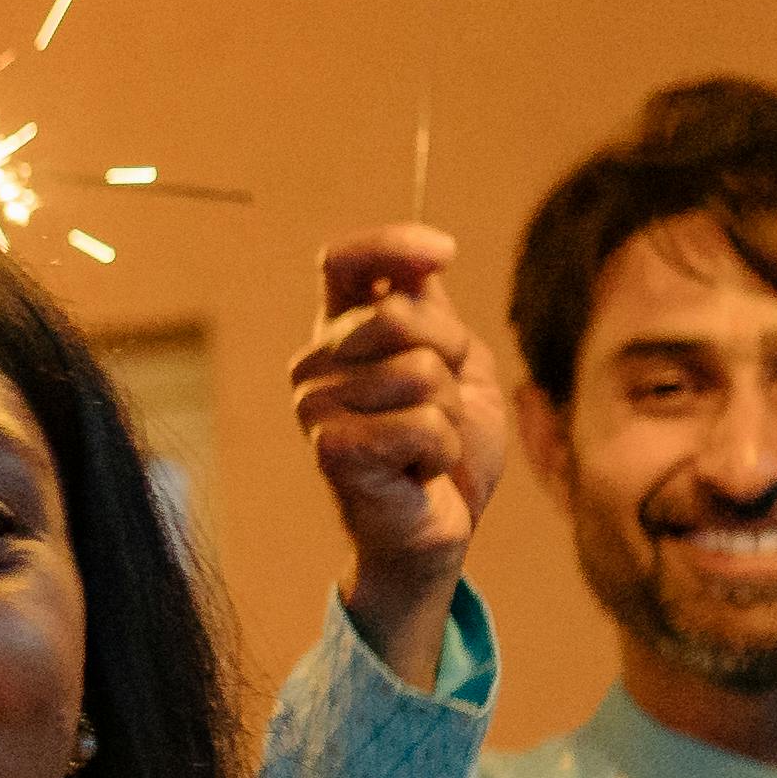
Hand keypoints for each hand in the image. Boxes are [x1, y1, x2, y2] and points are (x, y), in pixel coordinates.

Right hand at [288, 223, 514, 673]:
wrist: (439, 531)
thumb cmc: (446, 449)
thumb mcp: (459, 365)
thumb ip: (437, 312)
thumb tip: (429, 255)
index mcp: (341, 332)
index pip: (346, 263)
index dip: (392, 247)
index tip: (443, 252)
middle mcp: (317, 362)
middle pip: (401, 317)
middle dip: (450, 357)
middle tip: (444, 403)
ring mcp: (316, 406)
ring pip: (420, 375)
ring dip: (449, 417)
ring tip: (429, 445)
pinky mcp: (333, 450)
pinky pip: (421, 424)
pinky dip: (441, 451)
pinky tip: (420, 471)